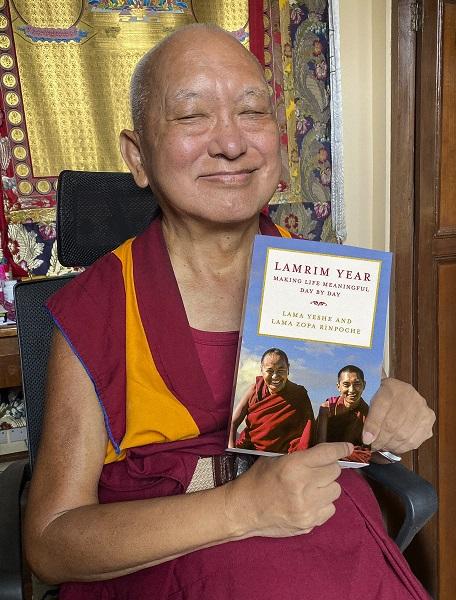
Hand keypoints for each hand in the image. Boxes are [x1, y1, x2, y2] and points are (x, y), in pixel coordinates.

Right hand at [224, 442, 351, 538]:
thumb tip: (324, 450)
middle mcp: (304, 487)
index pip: (328, 454)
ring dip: (326, 486)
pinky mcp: (310, 524)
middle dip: (327, 468)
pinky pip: (330, 509)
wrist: (244, 510)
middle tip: (314, 470)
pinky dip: (323, 503)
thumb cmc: (258, 479)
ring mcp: (308, 508)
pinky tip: (309, 501)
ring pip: (336, 491)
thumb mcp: (274, 458)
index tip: (348, 447)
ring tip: (311, 486)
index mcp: (294, 466)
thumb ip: (299, 454)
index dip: (340, 448)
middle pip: (335, 472)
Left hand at [362, 377, 434, 452]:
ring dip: (390, 445)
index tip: (366, 440)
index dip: (373, 426)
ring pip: (404, 435)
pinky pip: (415, 440)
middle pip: (393, 424)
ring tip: (383, 446)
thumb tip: (367, 439)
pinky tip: (395, 445)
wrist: (401, 393)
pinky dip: (402, 447)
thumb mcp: (373, 402)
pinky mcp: (429, 420)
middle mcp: (409, 395)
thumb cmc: (384, 399)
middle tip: (373, 446)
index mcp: (391, 386)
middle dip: (381, 439)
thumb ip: (370, 418)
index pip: (381, 407)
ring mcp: (422, 407)